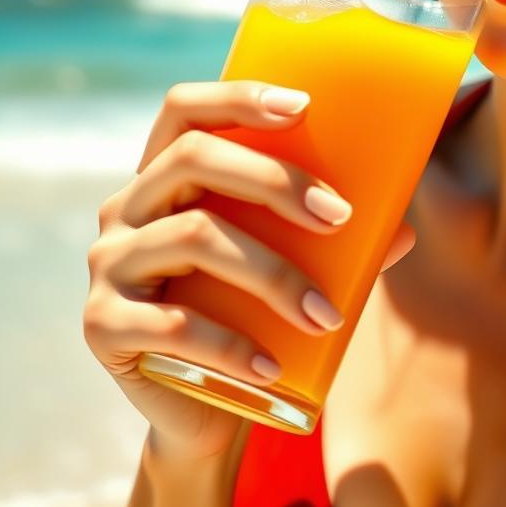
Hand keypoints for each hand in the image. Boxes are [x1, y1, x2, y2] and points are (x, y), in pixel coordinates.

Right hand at [82, 80, 417, 460]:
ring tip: (326, 316)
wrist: (200, 409)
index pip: (184, 110)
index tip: (305, 106)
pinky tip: (275, 367)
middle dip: (275, 180)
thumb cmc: (251, 318)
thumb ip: (333, 246)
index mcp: (166, 179)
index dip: (237, 97)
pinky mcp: (101, 326)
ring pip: (193, 237)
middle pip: (193, 159)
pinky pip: (171, 325)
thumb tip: (404, 232)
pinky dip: (232, 346)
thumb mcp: (288, 267)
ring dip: (273, 274)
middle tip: (341, 216)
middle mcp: (127, 209)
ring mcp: (109, 265)